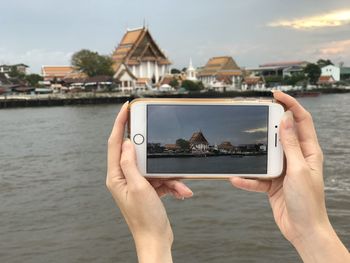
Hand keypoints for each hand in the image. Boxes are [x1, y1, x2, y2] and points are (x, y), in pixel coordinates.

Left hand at [106, 102, 192, 262]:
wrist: (156, 239)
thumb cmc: (145, 219)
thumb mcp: (139, 188)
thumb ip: (131, 164)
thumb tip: (128, 143)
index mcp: (116, 176)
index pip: (115, 143)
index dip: (120, 123)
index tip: (126, 108)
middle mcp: (124, 178)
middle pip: (136, 152)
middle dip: (151, 149)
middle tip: (158, 138)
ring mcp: (137, 183)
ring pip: (153, 167)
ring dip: (169, 175)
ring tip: (179, 187)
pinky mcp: (149, 188)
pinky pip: (162, 178)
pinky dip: (173, 185)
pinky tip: (182, 193)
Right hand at [230, 91, 349, 261]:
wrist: (303, 230)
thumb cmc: (308, 202)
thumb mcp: (298, 170)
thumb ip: (291, 145)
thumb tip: (287, 119)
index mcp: (308, 151)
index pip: (302, 120)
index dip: (291, 104)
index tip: (276, 95)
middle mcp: (296, 158)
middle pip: (282, 134)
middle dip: (269, 125)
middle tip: (255, 117)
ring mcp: (283, 170)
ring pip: (266, 154)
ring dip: (255, 153)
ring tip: (244, 148)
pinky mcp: (272, 183)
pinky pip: (257, 176)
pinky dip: (247, 178)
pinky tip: (237, 179)